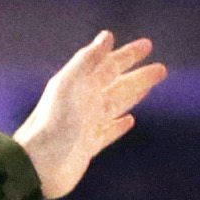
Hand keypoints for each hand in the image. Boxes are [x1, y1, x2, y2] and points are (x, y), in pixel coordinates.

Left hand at [12, 31, 166, 199]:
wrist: (38, 164)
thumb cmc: (53, 122)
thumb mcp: (69, 84)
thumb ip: (87, 60)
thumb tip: (107, 35)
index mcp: (79, 86)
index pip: (108, 65)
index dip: (127, 55)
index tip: (148, 45)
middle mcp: (83, 103)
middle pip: (116, 84)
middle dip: (138, 75)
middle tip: (161, 69)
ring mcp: (86, 125)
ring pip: (115, 105)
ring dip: (133, 94)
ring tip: (149, 87)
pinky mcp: (88, 146)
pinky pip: (108, 131)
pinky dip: (119, 125)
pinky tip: (130, 120)